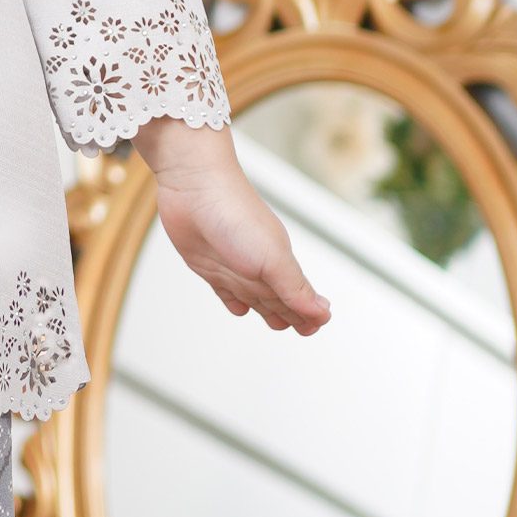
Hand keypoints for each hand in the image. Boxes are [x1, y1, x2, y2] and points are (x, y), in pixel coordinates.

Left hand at [130, 115, 330, 334]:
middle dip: (292, 314)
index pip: (299, 296)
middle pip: (280, 299)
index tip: (317, 327)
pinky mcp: (208, 264)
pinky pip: (224, 289)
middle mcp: (258, 266)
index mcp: (279, 264)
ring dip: (267, 310)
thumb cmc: (234, 215)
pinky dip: (233, 301)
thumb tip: (323, 313)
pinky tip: (238, 307)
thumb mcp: (272, 258)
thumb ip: (295, 288)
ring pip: (255, 296)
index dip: (309, 314)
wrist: (193, 186)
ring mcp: (232, 266)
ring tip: (279, 323)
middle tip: (304, 330)